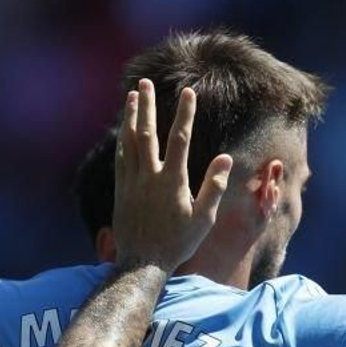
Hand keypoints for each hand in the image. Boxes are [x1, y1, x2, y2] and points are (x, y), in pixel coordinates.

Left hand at [113, 80, 232, 271]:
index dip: (185, 114)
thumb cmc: (178, 243)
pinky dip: (122, 138)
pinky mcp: (121, 189)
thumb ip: (213, 187)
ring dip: (131, 117)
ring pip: (130, 141)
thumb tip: (224, 159)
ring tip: (132, 96)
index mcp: (172, 182)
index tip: (189, 93)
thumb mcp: (203, 219)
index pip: (179, 140)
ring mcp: (132, 182)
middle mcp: (149, 177)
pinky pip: (121, 157)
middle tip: (145, 84)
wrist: (142, 263)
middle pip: (147, 133)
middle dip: (147, 106)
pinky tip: (124, 128)